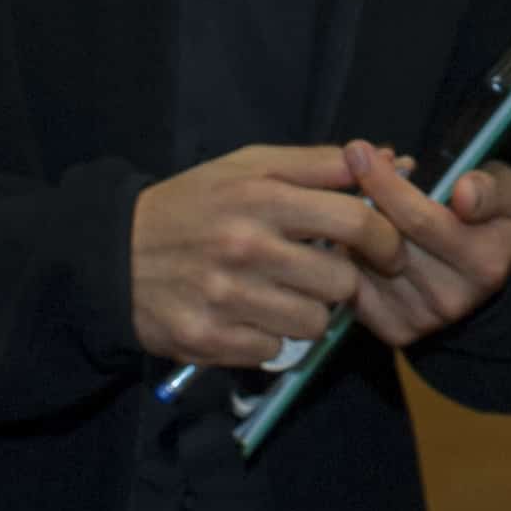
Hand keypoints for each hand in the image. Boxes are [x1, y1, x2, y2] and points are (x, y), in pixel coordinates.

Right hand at [131, 145, 408, 368]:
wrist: (114, 253)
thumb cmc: (195, 204)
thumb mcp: (250, 167)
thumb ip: (320, 164)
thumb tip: (395, 159)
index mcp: (261, 197)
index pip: (355, 222)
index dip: (384, 238)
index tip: (385, 248)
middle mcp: (245, 247)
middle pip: (341, 281)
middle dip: (340, 279)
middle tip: (319, 272)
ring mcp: (226, 297)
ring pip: (313, 322)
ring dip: (307, 312)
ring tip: (281, 294)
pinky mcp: (208, 339)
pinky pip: (275, 350)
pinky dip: (269, 338)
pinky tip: (248, 316)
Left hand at [340, 143, 510, 348]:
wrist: (486, 272)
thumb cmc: (492, 217)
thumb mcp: (509, 192)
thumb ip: (491, 188)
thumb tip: (464, 194)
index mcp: (484, 263)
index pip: (421, 220)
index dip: (386, 183)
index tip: (361, 152)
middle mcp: (453, 298)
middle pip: (387, 241)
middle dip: (363, 195)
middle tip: (349, 159)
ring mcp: (422, 319)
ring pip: (365, 262)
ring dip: (352, 225)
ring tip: (357, 195)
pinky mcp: (395, 330)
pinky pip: (355, 286)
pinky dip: (348, 255)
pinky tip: (357, 233)